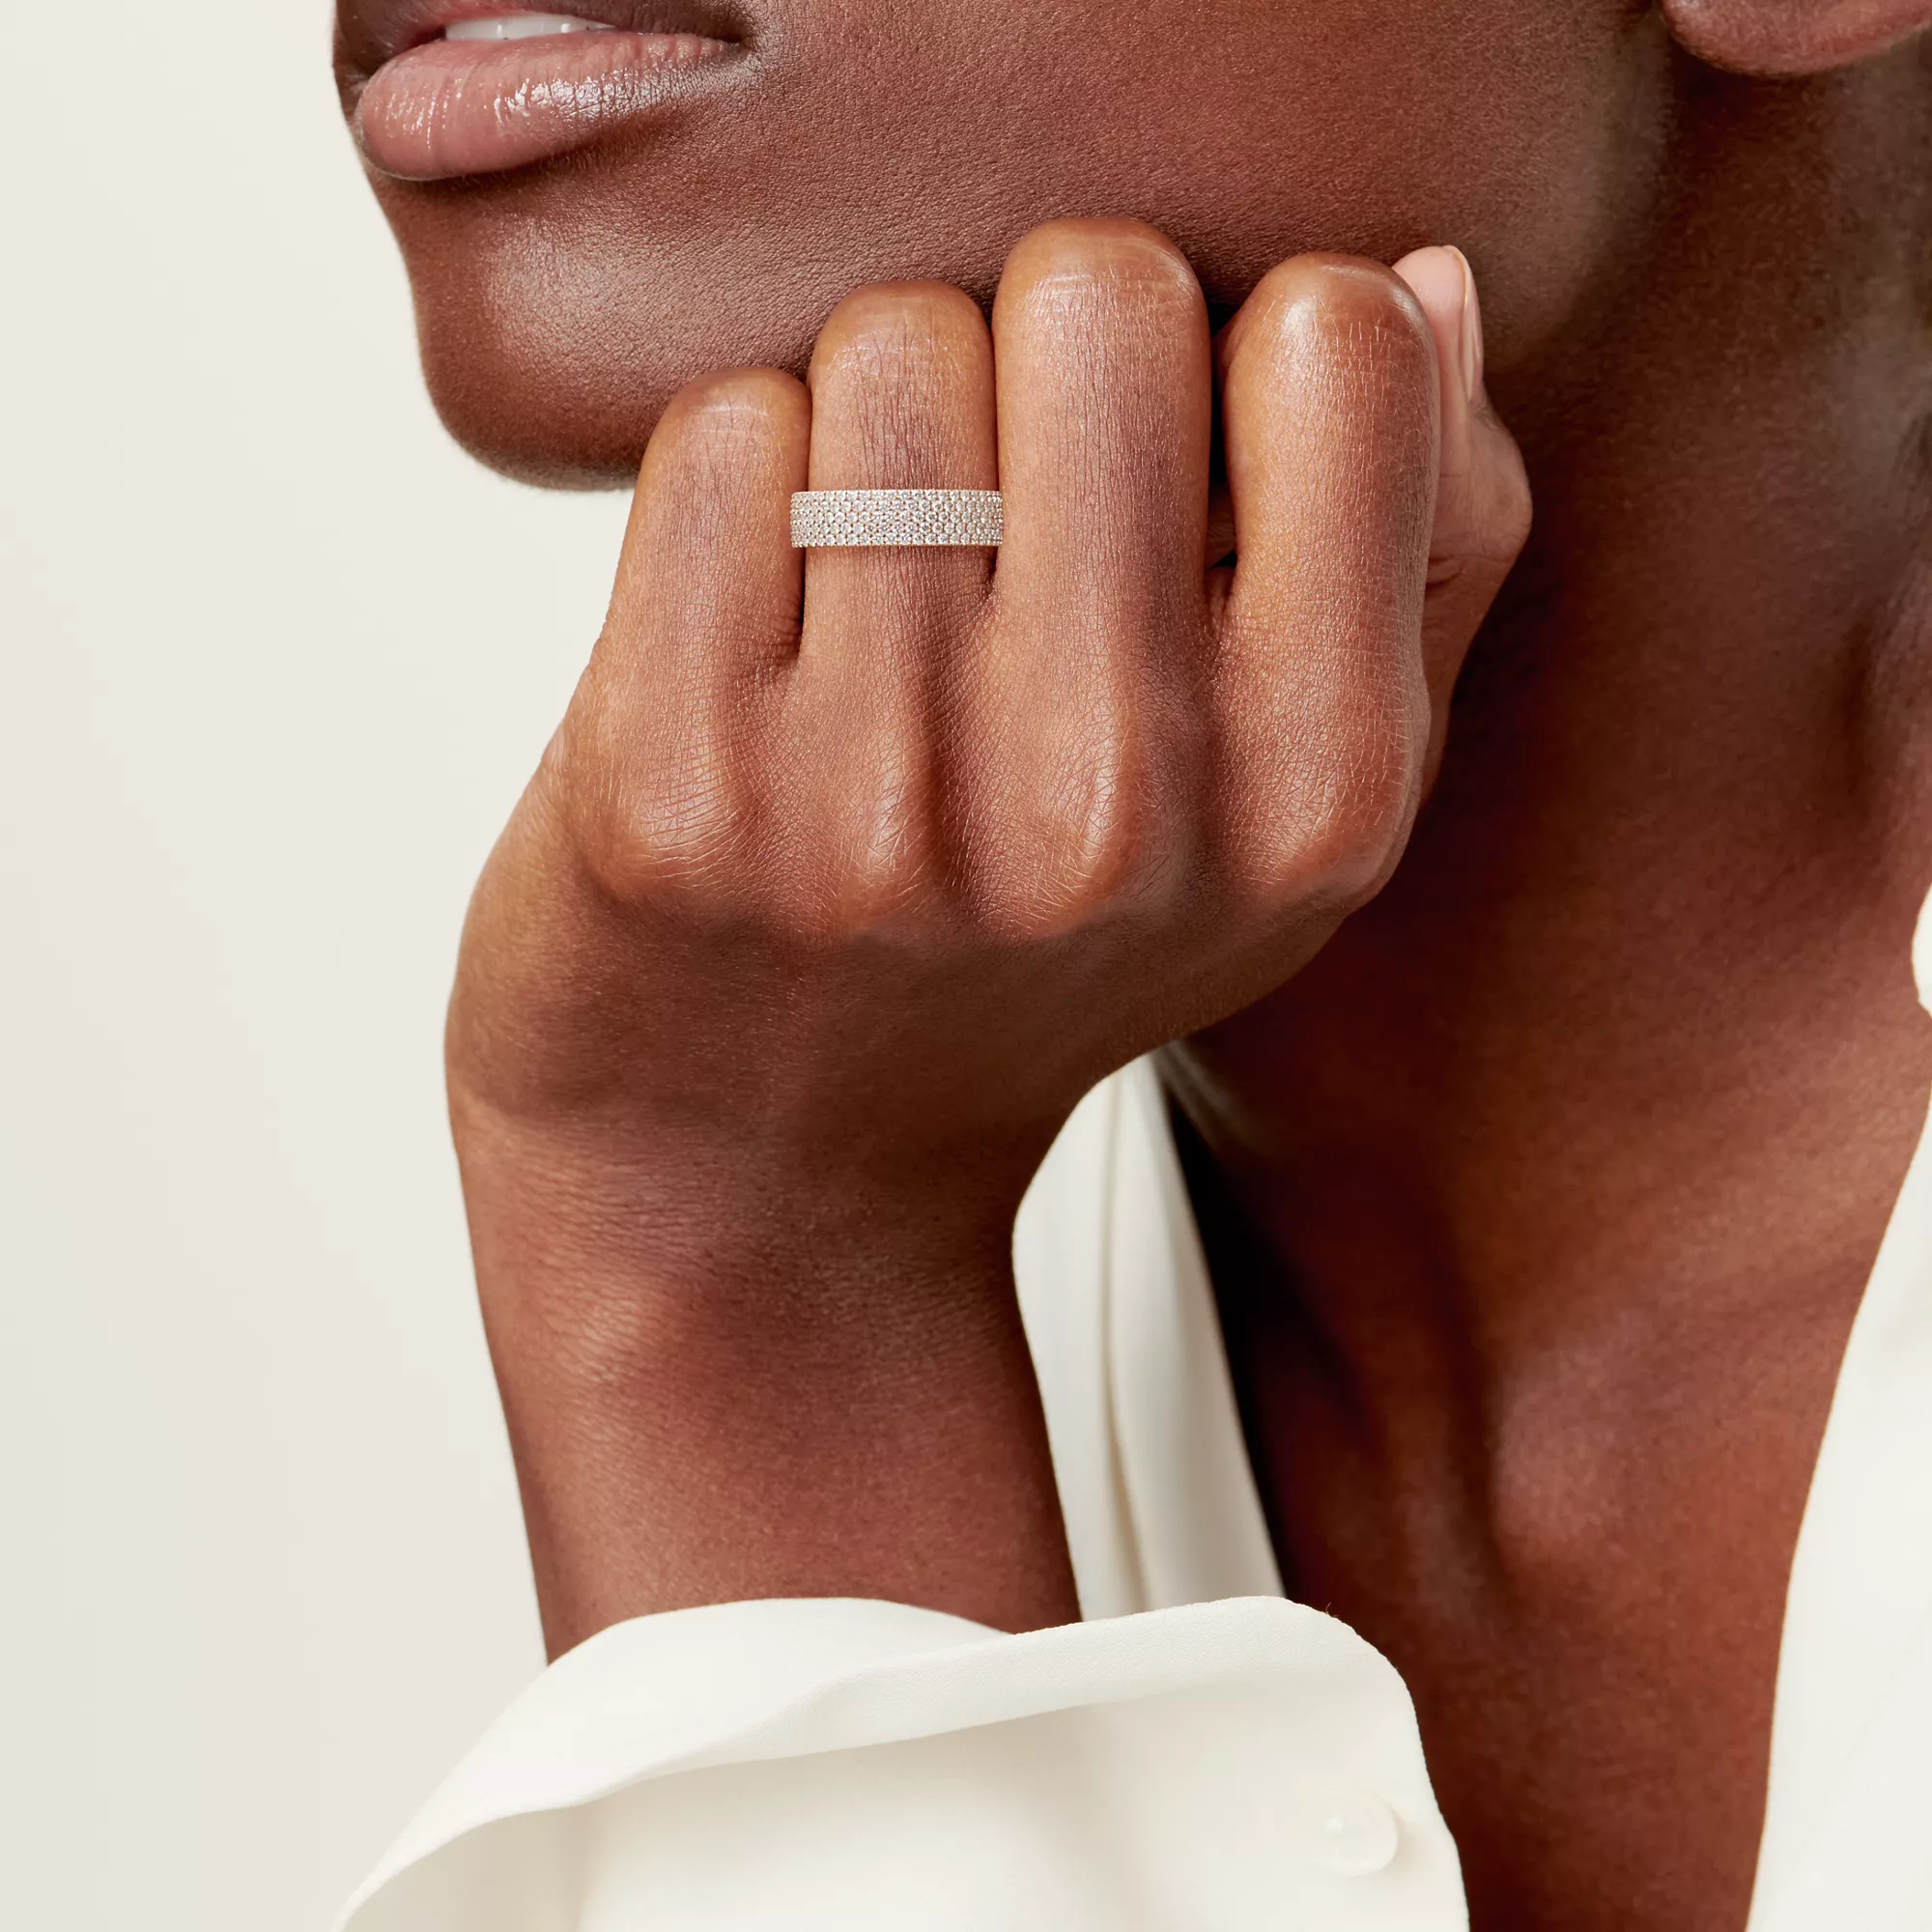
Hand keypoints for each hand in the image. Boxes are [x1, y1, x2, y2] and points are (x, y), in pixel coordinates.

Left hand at [448, 221, 1529, 1652]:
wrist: (766, 1162)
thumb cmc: (1028, 960)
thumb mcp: (1289, 819)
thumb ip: (1416, 554)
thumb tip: (1422, 284)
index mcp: (1315, 794)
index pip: (1341, 335)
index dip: (1242, 357)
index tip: (1177, 467)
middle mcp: (1112, 804)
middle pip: (1102, 289)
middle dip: (1046, 363)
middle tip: (1007, 522)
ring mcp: (884, 801)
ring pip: (895, 343)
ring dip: (880, 431)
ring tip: (880, 598)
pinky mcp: (674, 785)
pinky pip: (720, 436)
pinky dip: (736, 497)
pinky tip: (761, 644)